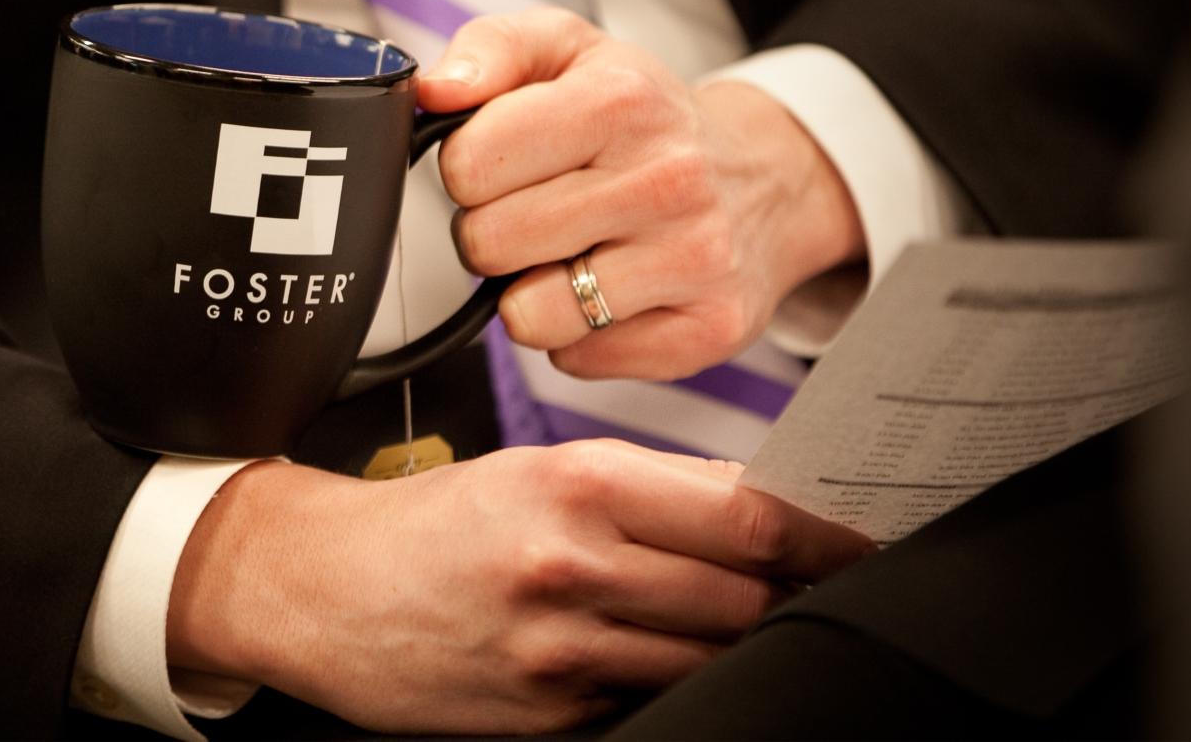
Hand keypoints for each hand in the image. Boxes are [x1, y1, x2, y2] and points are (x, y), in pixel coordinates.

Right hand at [167, 441, 875, 733]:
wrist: (321, 590)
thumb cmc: (432, 524)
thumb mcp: (533, 474)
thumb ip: (648, 490)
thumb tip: (764, 509)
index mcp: (573, 485)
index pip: (744, 514)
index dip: (825, 532)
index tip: (869, 536)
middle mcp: (570, 567)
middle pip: (743, 592)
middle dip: (796, 590)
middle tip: (825, 582)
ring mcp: (559, 653)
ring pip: (708, 655)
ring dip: (744, 638)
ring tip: (752, 618)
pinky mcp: (546, 716)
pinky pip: (650, 702)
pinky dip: (678, 681)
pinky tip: (667, 657)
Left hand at [419, 8, 864, 380]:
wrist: (763, 180)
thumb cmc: (645, 120)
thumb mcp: (569, 50)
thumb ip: (492, 48)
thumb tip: (436, 88)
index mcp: (621, 100)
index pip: (468, 163)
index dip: (467, 168)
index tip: (502, 164)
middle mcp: (667, 178)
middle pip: (488, 244)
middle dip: (491, 232)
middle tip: (535, 212)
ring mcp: (694, 259)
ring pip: (529, 316)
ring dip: (529, 292)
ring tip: (568, 254)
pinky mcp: (707, 328)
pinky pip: (577, 360)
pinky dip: (576, 335)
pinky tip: (608, 290)